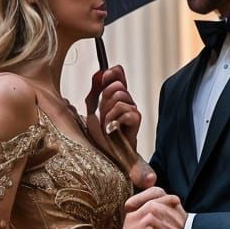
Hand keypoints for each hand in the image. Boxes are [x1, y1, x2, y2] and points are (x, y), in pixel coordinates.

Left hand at [85, 66, 153, 189]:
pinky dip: (114, 119)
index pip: (119, 75)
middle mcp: (127, 102)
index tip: (102, 78)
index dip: (112, 73)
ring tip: (105, 125)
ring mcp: (132, 111)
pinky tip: (111, 129)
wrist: (107, 156)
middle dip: (105, 98)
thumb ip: (96, 89)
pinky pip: (126, 111)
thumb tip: (100, 72)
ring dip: (107, 112)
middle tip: (101, 115)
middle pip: (118, 86)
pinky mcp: (136, 121)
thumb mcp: (93, 108)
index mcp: (116, 97)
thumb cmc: (100, 135)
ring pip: (120, 97)